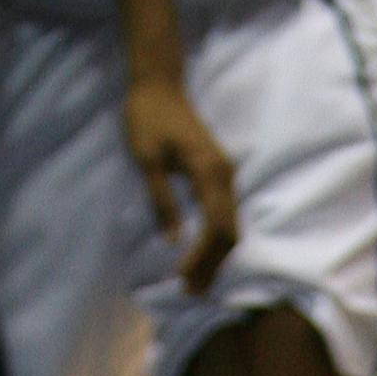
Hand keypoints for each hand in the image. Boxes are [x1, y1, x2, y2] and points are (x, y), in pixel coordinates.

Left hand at [123, 78, 237, 294]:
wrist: (159, 84)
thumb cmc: (147, 117)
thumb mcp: (146, 159)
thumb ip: (161, 199)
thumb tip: (173, 240)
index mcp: (209, 173)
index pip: (215, 227)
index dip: (202, 257)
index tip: (183, 277)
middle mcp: (225, 177)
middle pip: (229, 233)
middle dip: (213, 264)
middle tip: (193, 291)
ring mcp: (227, 176)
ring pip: (231, 227)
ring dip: (216, 256)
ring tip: (198, 280)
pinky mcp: (221, 175)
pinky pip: (226, 216)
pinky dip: (216, 240)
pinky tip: (204, 254)